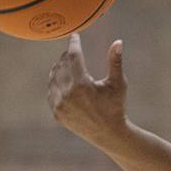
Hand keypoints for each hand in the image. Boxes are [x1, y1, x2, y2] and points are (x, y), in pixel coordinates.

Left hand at [47, 33, 126, 147]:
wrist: (109, 134)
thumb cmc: (116, 106)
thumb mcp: (119, 84)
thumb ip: (115, 62)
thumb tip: (118, 42)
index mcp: (82, 85)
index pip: (73, 56)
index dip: (74, 43)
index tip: (74, 35)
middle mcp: (68, 95)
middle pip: (61, 65)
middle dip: (67, 56)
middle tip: (73, 52)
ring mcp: (60, 105)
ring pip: (53, 77)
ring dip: (60, 68)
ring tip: (68, 64)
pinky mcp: (57, 113)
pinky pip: (51, 92)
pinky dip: (55, 83)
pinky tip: (62, 80)